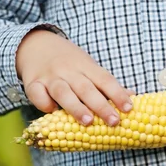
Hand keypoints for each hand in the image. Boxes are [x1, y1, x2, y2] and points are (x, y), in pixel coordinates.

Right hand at [16, 30, 133, 125]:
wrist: (36, 44)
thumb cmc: (69, 63)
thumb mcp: (89, 67)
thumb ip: (106, 84)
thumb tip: (131, 96)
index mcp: (86, 66)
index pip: (105, 80)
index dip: (117, 94)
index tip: (128, 108)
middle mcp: (69, 70)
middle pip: (86, 88)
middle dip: (101, 106)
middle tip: (114, 121)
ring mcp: (50, 77)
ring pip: (64, 92)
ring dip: (76, 107)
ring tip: (88, 121)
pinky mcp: (33, 83)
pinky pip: (37, 94)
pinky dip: (44, 103)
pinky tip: (53, 112)